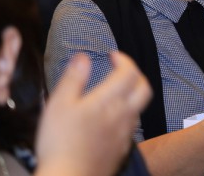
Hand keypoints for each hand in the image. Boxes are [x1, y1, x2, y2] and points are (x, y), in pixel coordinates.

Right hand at [36, 52, 151, 175]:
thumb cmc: (60, 142)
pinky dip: (126, 114)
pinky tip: (110, 118)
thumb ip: (74, 78)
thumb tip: (82, 57)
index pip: (129, 72)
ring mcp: (125, 132)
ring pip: (139, 107)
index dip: (124, 59)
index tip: (113, 56)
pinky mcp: (121, 148)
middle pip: (144, 88)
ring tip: (114, 93)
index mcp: (110, 100)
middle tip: (120, 71)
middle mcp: (124, 114)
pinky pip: (131, 125)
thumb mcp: (59, 104)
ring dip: (132, 94)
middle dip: (136, 74)